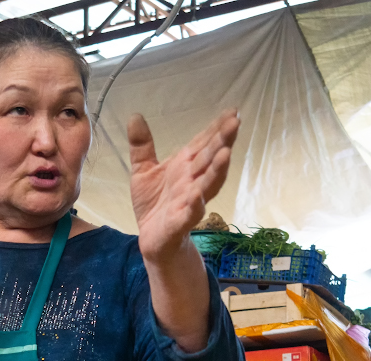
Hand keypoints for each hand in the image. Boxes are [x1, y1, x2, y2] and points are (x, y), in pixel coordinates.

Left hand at [128, 109, 239, 262]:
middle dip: (222, 141)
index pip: (203, 143)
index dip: (216, 128)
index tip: (233, 110)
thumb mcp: (143, 171)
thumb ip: (142, 146)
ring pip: (207, 184)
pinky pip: (190, 213)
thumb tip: (135, 115)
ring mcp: (189, 202)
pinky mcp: (180, 222)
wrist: (152, 239)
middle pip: (209, 159)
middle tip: (235, 122)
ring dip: (217, 170)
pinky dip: (195, 205)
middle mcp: (192, 181)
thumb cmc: (154, 204)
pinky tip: (198, 196)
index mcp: (185, 166)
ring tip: (226, 153)